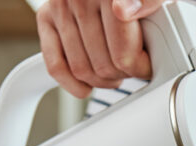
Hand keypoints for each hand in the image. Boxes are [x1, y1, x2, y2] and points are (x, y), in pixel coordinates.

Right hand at [36, 0, 167, 97]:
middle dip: (123, 74)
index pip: (123, 53)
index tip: (147, 66)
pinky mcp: (46, 17)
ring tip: (116, 72)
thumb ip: (148, 1)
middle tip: (133, 69)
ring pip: (81, 69)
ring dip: (102, 80)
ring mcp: (60, 8)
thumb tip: (124, 12)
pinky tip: (87, 87)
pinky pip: (54, 64)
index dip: (139, 67)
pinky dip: (72, 83)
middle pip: (104, 65)